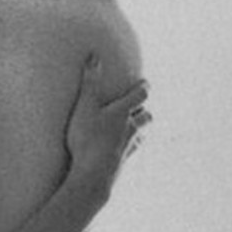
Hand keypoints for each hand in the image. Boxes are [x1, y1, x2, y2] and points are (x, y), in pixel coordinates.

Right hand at [65, 53, 149, 187]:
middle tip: (139, 106)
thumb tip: (94, 56)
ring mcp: (129, 146)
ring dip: (139, 129)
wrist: (93, 175)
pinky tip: (123, 149)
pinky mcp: (124, 162)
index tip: (145, 83)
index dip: (144, 88)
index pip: (141, 95)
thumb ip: (90, 82)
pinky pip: (132, 150)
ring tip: (132, 127)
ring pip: (141, 134)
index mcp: (122, 112)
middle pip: (146, 116)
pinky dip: (131, 146)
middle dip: (144, 110)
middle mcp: (130, 128)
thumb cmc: (88, 140)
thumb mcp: (85, 107)